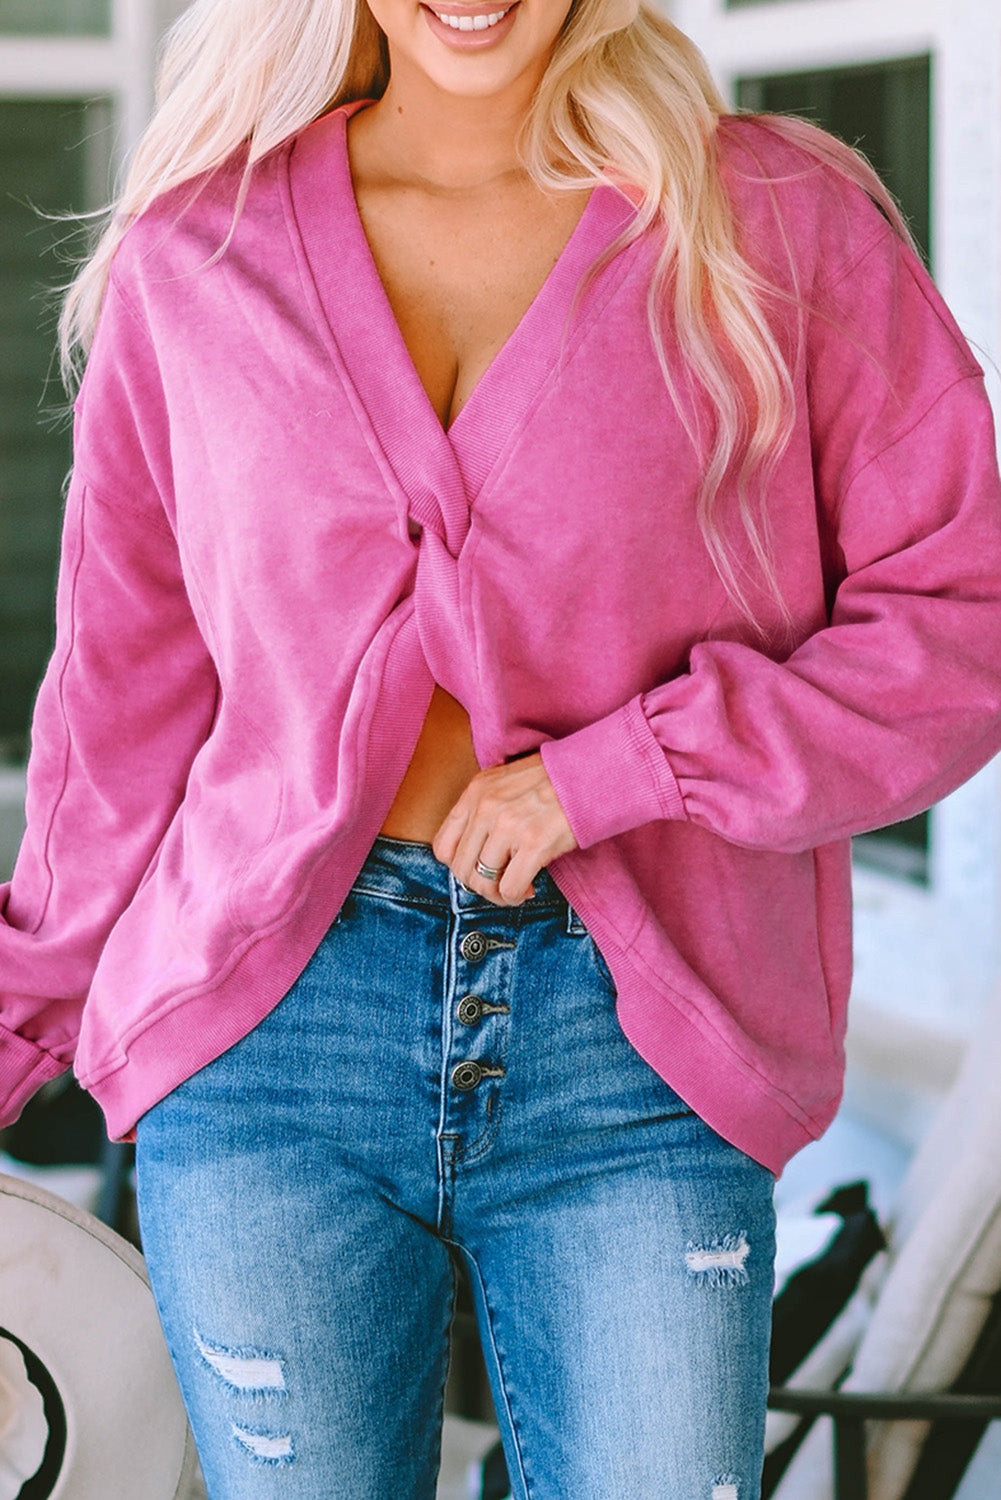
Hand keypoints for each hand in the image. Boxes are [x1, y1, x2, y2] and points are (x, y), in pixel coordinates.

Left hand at [431, 752, 577, 905]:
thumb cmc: (555, 781)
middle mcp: (486, 807)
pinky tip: (529, 887)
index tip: (478, 869)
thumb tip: (476, 849)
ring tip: (517, 886)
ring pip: (482, 882)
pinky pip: (510, 888)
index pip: (443, 846)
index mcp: (476, 792)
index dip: (459, 866)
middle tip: (500, 883)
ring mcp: (508, 825)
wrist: (591, 774)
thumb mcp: (506, 782)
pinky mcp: (534, 843)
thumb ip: (485, 808)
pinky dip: (516, 896)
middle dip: (480, 884)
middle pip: (461, 869)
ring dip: (499, 893)